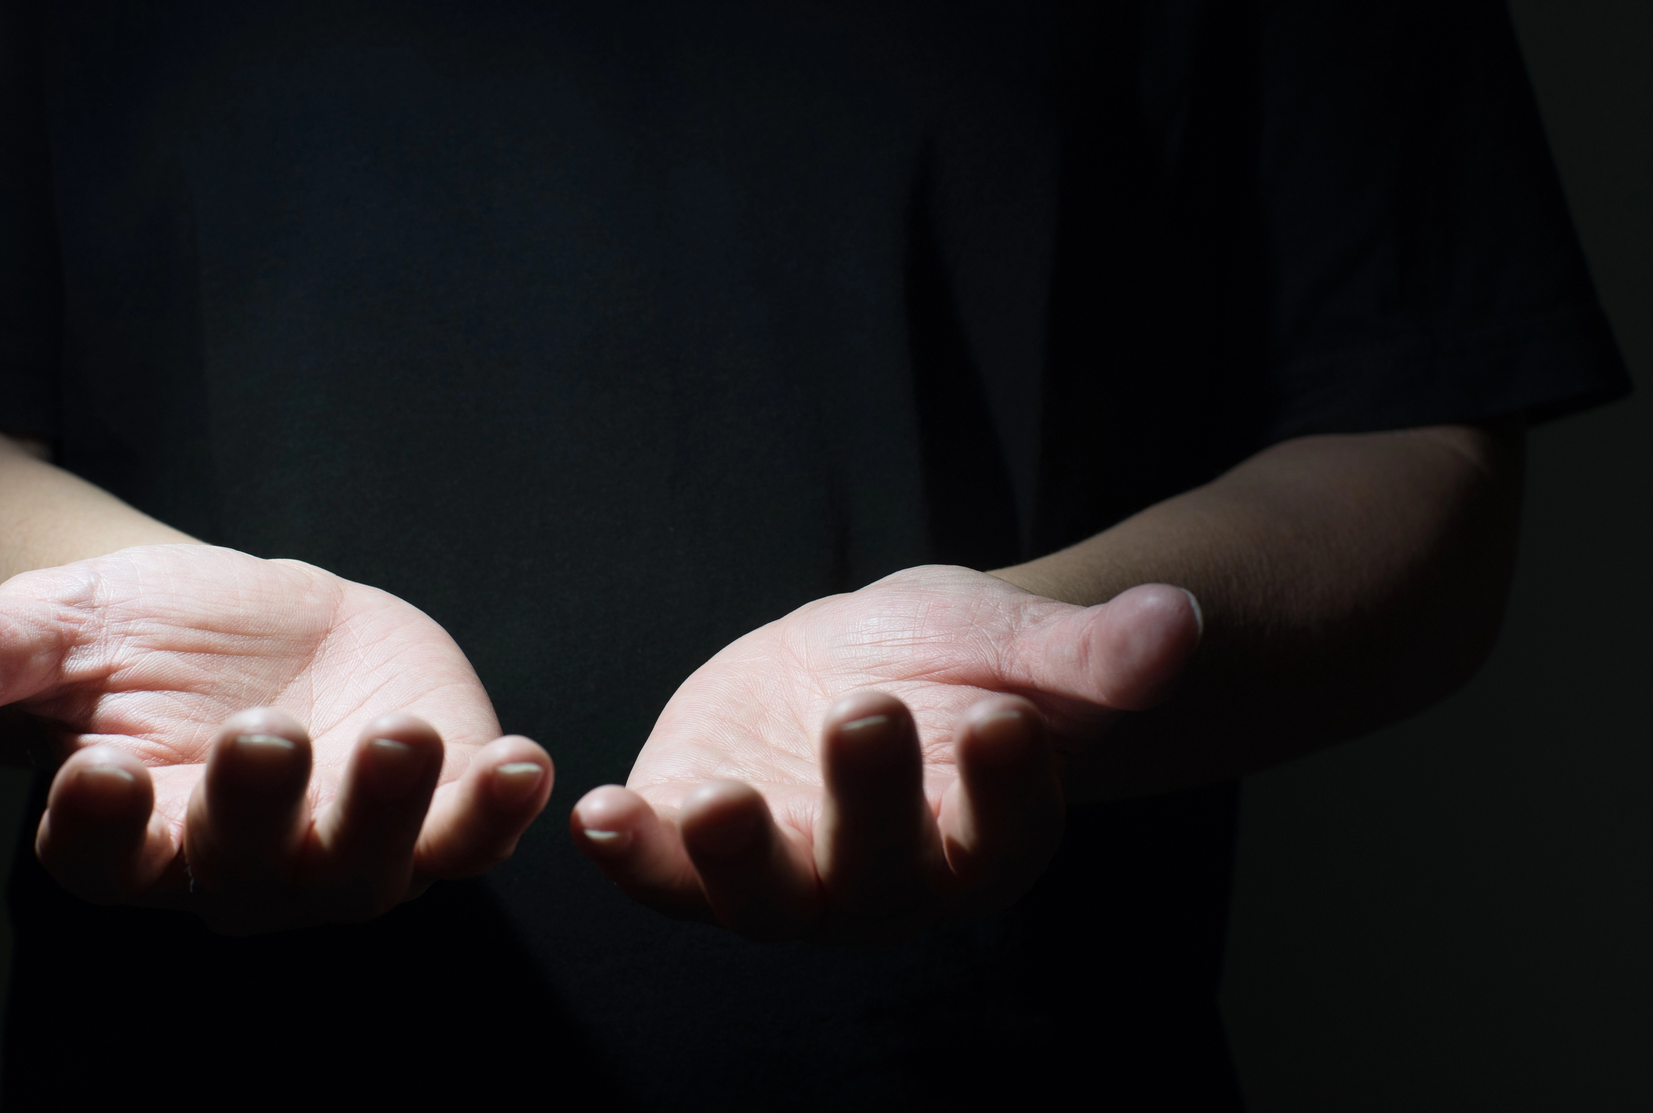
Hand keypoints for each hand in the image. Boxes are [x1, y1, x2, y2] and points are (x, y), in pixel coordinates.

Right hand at [0, 544, 551, 932]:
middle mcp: (240, 866)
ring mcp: (346, 850)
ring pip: (366, 872)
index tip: (98, 767)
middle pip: (244, 874)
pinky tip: (524, 763)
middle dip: (257, 813)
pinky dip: (498, 812)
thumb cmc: (153, 637)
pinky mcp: (435, 813)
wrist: (260, 623)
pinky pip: (471, 839)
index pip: (101, 859)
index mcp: (133, 829)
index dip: (95, 829)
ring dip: (389, 815)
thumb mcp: (66, 623)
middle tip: (262, 736)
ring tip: (404, 737)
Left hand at [569, 566, 1199, 942]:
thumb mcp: (1020, 643)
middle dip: (871, 797)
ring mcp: (784, 876)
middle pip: (880, 868)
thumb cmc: (961, 663)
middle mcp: (885, 885)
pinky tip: (594, 811)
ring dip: (734, 856)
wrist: (867, 660)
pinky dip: (629, 850)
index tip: (1008, 716)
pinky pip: (660, 869)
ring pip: (762, 897)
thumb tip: (1180, 620)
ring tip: (712, 802)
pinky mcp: (693, 846)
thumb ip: (1092, 652)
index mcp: (985, 842)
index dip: (1008, 786)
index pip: (1005, 834)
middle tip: (868, 711)